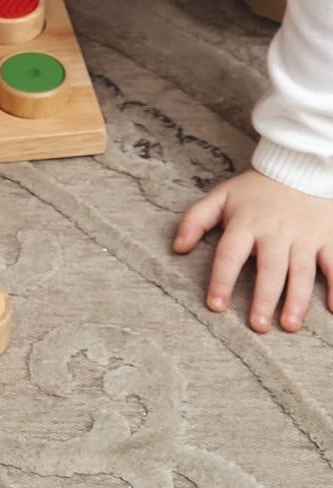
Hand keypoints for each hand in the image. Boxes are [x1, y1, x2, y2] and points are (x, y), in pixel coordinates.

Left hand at [173, 168, 332, 331]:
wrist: (297, 169)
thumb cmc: (254, 190)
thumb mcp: (220, 196)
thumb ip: (195, 220)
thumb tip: (177, 248)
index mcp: (245, 222)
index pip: (229, 254)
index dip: (221, 280)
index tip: (216, 305)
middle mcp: (275, 231)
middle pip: (269, 268)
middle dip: (263, 298)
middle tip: (257, 325)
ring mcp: (304, 236)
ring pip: (301, 272)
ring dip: (296, 300)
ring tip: (288, 325)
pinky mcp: (328, 238)